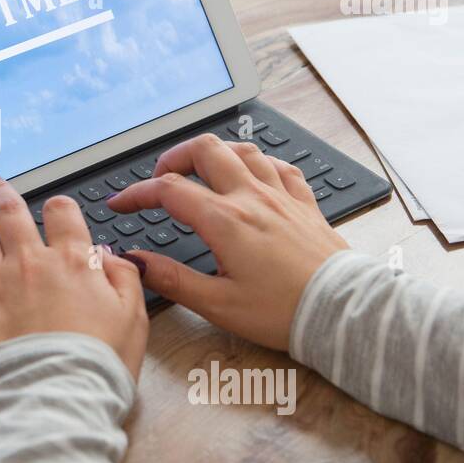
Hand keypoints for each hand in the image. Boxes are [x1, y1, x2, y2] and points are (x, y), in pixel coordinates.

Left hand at [0, 174, 148, 376]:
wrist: (56, 396)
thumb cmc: (96, 366)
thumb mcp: (132, 319)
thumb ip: (124, 278)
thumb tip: (112, 256)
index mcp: (73, 263)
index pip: (63, 216)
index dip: (58, 208)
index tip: (53, 208)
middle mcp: (30, 263)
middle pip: (12, 215)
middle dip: (0, 193)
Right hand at [107, 133, 348, 351]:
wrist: (341, 312)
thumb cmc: (284, 312)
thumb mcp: (217, 304)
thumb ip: (171, 279)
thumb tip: (136, 262)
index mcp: (226, 221)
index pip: (169, 189)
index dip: (137, 193)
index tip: (121, 204)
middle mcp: (252, 198)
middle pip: (205, 150)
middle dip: (174, 157)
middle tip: (160, 178)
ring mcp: (281, 197)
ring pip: (243, 149)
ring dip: (215, 153)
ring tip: (201, 170)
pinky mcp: (305, 205)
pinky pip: (280, 166)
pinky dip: (258, 163)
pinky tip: (253, 174)